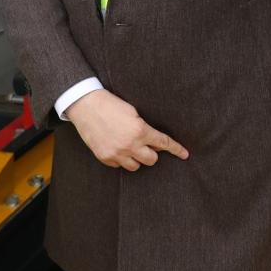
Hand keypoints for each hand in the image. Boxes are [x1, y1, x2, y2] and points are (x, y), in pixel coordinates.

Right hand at [65, 89, 188, 170]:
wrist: (86, 105)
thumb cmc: (110, 104)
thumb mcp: (132, 112)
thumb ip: (144, 128)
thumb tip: (154, 142)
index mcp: (139, 130)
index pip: (163, 143)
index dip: (176, 149)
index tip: (185, 155)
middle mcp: (130, 145)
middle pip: (151, 160)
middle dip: (151, 153)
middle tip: (145, 145)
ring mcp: (116, 153)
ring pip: (136, 167)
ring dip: (136, 158)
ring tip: (129, 146)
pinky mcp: (105, 158)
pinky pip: (119, 165)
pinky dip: (121, 159)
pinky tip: (115, 146)